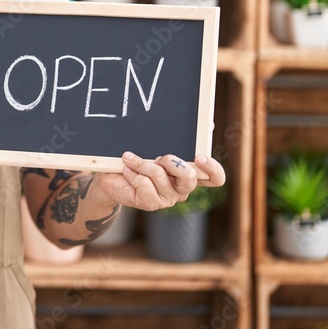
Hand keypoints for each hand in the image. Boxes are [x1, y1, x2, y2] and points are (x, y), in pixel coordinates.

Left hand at [94, 152, 225, 211]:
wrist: (112, 177)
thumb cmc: (139, 160)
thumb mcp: (157, 146)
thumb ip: (182, 139)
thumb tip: (211, 124)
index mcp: (189, 174)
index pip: (215, 178)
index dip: (212, 169)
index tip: (199, 156)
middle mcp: (182, 189)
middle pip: (190, 178)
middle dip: (173, 163)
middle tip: (158, 156)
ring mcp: (167, 198)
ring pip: (160, 176)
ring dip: (142, 163)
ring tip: (129, 158)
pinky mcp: (151, 203)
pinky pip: (144, 184)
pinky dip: (132, 173)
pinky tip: (126, 170)